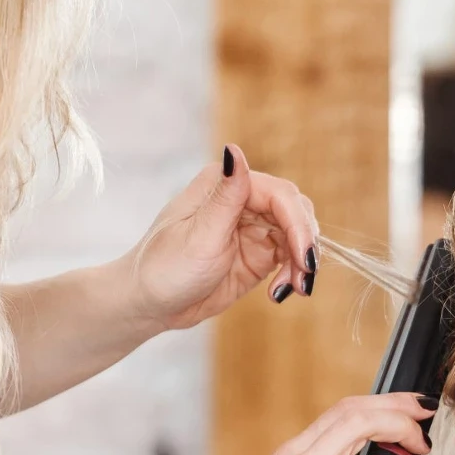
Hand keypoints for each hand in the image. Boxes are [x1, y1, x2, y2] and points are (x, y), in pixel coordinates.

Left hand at [122, 145, 320, 332]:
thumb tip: (234, 150)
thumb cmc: (164, 268)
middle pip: (294, 212)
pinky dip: (293, 275)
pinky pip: (289, 257)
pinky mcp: (259, 253)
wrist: (150, 304)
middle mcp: (242, 199)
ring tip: (293, 291)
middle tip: (303, 278)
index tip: (303, 257)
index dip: (297, 224)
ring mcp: (253, 227)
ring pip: (297, 235)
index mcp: (224, 184)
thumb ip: (226, 196)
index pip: (279, 195)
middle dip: (304, 244)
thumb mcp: (199, 236)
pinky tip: (281, 293)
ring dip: (301, 263)